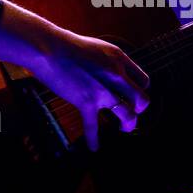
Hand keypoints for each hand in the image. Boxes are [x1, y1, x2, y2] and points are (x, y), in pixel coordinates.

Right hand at [28, 28, 149, 150]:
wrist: (48, 48)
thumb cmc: (67, 45)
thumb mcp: (98, 47)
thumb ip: (109, 61)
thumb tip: (113, 73)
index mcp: (119, 59)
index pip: (143, 81)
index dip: (140, 91)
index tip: (134, 97)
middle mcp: (116, 75)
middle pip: (142, 100)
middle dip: (139, 110)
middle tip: (132, 113)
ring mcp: (102, 90)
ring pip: (128, 115)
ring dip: (128, 125)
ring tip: (123, 128)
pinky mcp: (86, 101)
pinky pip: (93, 127)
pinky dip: (94, 140)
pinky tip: (94, 147)